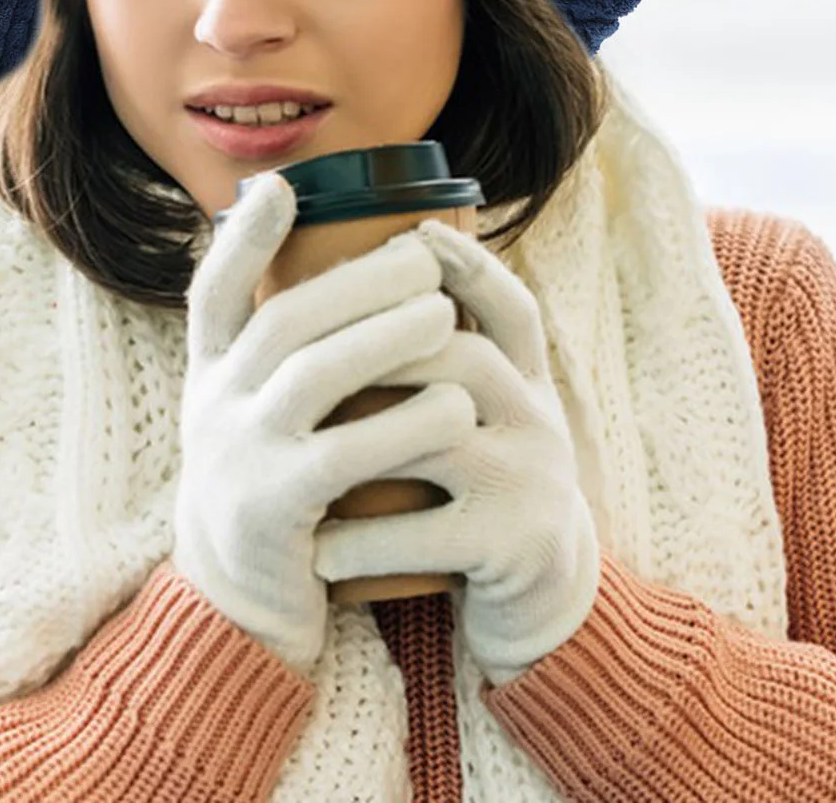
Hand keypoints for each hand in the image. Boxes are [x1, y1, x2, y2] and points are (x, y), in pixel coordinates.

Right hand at [171, 174, 477, 675]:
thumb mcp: (248, 416)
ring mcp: (238, 458)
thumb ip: (277, 356)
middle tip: (425, 259)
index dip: (244, 236)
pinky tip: (455, 407)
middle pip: (283, 322)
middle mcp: (214, 408)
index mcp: (210, 377)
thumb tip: (335, 270)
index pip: (213, 291)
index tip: (283, 186)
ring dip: (384, 337)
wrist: (239, 606)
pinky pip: (345, 454)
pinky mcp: (277, 511)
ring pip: (312, 375)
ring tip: (447, 316)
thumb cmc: (272, 487)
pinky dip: (403, 424)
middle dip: (357, 282)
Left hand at [313, 219, 601, 686]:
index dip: (473, 266)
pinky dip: (365, 541)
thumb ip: (442, 365)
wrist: (540, 604)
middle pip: (460, 358)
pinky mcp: (514, 547)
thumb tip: (362, 281)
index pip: (511, 310)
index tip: (419, 230)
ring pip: (436, 436)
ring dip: (356, 445)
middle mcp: (539, 421)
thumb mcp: (482, 421)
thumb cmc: (480, 494)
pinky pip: (426, 535)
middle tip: (301, 363)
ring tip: (294, 451)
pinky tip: (318, 549)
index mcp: (526, 386)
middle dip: (380, 351)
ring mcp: (531, 483)